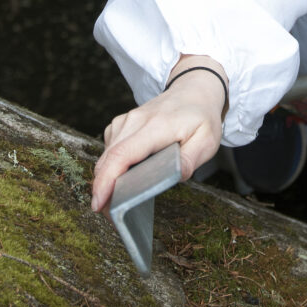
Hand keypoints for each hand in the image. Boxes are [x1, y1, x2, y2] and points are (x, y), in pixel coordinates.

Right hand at [90, 58, 226, 212]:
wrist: (193, 89)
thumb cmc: (201, 116)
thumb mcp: (207, 140)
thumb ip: (190, 160)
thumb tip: (173, 178)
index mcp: (156, 126)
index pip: (122, 154)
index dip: (107, 180)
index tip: (99, 202)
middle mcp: (135, 121)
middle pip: (108, 159)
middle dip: (102, 189)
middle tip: (110, 217)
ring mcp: (125, 121)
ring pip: (106, 155)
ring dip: (106, 180)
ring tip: (117, 202)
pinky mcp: (121, 125)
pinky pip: (109, 149)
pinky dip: (111, 167)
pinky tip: (124, 178)